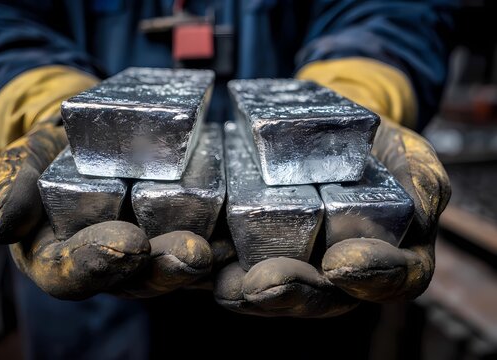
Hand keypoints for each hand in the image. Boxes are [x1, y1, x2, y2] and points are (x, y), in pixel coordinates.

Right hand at [0, 118, 213, 299]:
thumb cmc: (50, 153)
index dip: (99, 262)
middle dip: (164, 268)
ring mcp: (146, 254)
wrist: (88, 135)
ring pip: (173, 269)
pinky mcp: (177, 235)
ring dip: (200, 262)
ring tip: (222, 247)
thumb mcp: (19, 163)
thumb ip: (9, 189)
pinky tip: (238, 234)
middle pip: (136, 279)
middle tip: (191, 253)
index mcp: (61, 258)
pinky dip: (220, 243)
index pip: (75, 274)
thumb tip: (4, 229)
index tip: (127, 242)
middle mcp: (109, 265)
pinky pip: (201, 248)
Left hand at [213, 118, 450, 316]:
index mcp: (386, 260)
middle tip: (263, 283)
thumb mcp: (412, 159)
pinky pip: (234, 265)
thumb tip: (420, 215)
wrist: (334, 134)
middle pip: (318, 297)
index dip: (370, 277)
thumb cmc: (378, 150)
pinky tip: (197, 256)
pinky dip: (214, 265)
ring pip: (271, 291)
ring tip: (223, 281)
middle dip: (289, 292)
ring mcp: (295, 266)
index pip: (389, 280)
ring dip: (243, 291)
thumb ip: (423, 184)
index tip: (342, 263)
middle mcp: (338, 274)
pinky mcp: (255, 251)